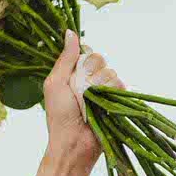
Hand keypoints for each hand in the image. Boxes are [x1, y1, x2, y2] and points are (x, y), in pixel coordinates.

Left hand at [44, 27, 119, 175]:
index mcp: (74, 73)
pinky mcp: (116, 100)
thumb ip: (65, 59)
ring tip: (90, 104)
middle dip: (90, 74)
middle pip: (99, 59)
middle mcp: (90, 80)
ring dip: (99, 87)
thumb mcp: (55, 84)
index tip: (76, 73)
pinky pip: (120, 85)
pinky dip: (112, 94)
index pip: (86, 52)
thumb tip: (70, 32)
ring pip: (110, 72)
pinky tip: (104, 106)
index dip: (83, 60)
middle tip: (81, 93)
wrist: (73, 144)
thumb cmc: (59, 117)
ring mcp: (104, 90)